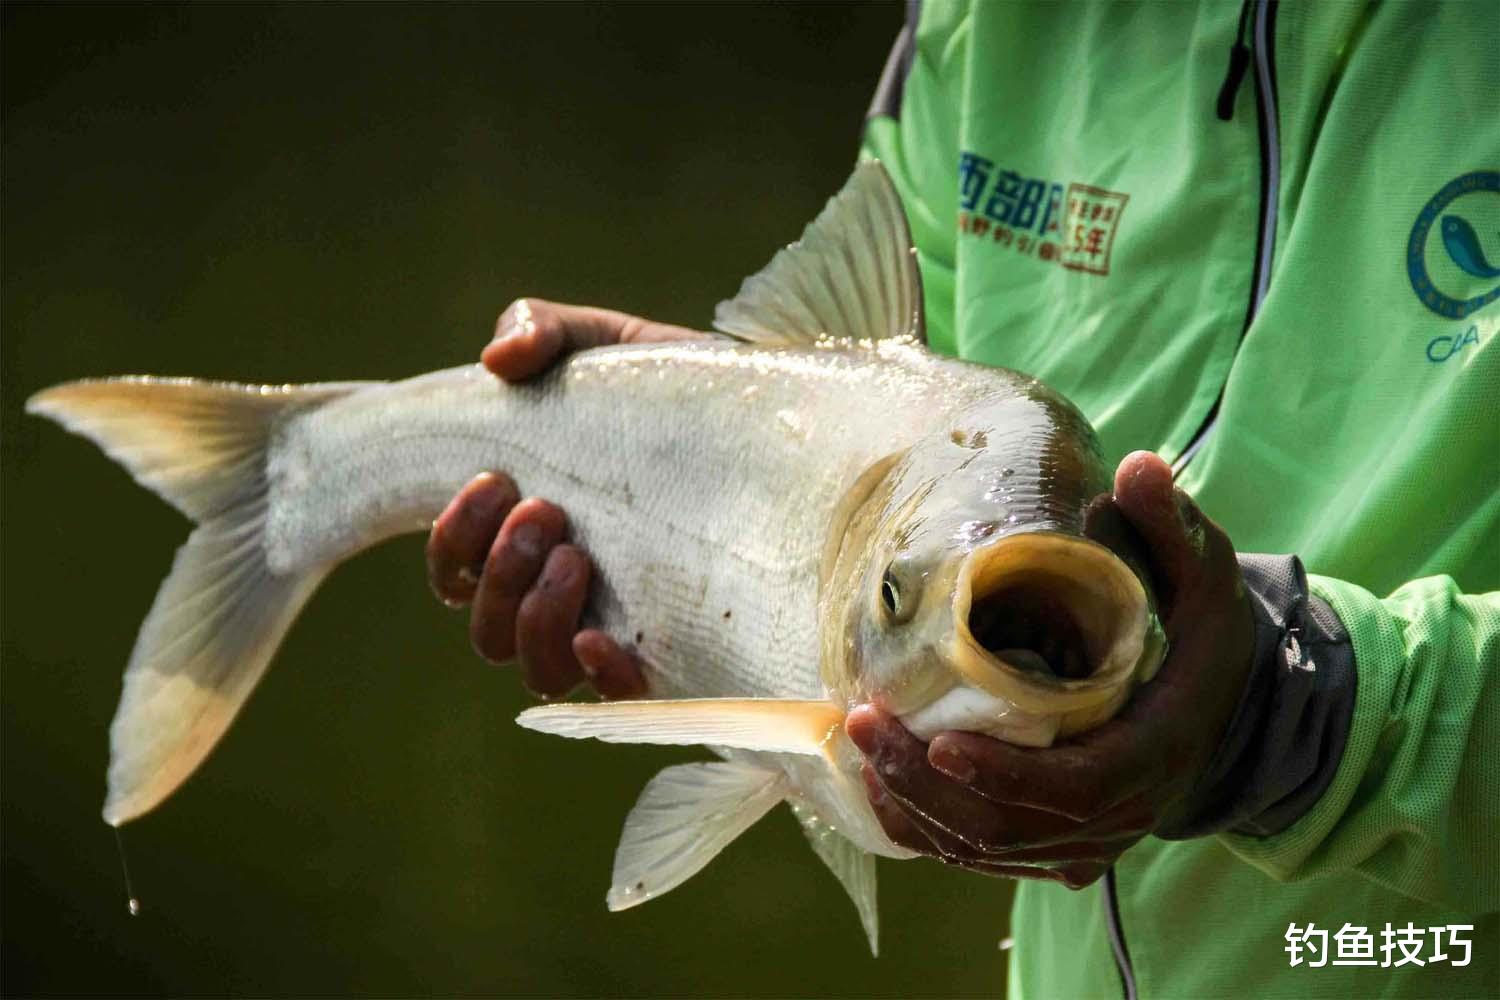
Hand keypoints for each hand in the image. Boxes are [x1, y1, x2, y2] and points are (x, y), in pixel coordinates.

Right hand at [426, 298, 701, 698]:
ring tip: (578, 557)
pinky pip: (614, 695)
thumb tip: (500, 360)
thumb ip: (543, 331)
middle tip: (546, 510)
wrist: (769, 419)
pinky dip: (597, 675)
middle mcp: (558, 591)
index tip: (492, 481)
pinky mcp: (671, 651)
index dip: (453, 540)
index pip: (454, 572)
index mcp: (525, 530)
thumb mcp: (608, 344)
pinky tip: (604, 636)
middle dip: (497, 571)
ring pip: (535, 670)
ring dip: (536, 619)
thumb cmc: (672, 389)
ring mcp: (612, 624)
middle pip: (486, 629)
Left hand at [845, 450, 1254, 887]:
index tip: (939, 742)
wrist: (1219, 706)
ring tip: (858, 742)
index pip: (1077, 788)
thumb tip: (1137, 466)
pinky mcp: (1054, 847)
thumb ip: (1171, 525)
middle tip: (864, 721)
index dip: (1006, 775)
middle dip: (928, 783)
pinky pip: (980, 854)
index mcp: (1154, 751)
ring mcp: (1085, 841)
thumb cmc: (1199, 633)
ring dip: (914, 805)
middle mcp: (1120, 814)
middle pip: (1012, 826)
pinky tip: (876, 781)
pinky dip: (925, 826)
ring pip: (986, 848)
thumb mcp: (1203, 575)